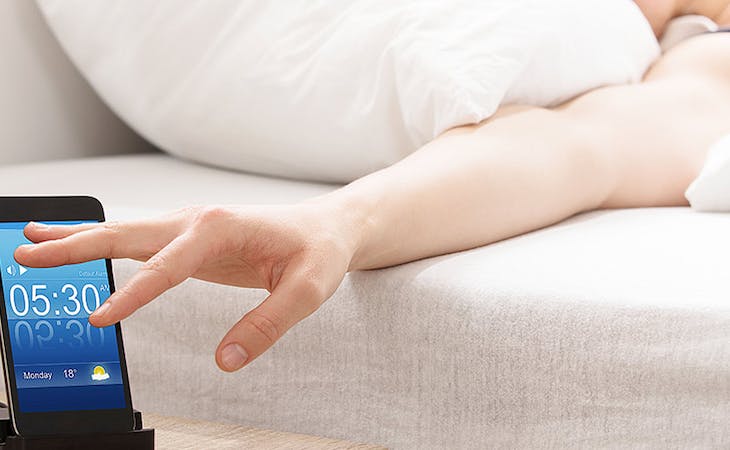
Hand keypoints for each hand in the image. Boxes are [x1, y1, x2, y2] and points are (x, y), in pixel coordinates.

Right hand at [14, 204, 360, 370]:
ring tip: (31, 241)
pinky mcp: (190, 238)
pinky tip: (80, 245)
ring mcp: (191, 226)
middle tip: (25, 254)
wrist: (327, 228)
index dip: (134, 295)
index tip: (100, 319)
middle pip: (127, 234)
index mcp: (221, 227)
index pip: (167, 265)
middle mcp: (198, 220)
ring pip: (125, 232)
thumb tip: (226, 361)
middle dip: (76, 245)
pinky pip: (139, 242)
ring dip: (78, 239)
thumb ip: (267, 326)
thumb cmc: (318, 252)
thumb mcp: (307, 292)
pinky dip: (103, 243)